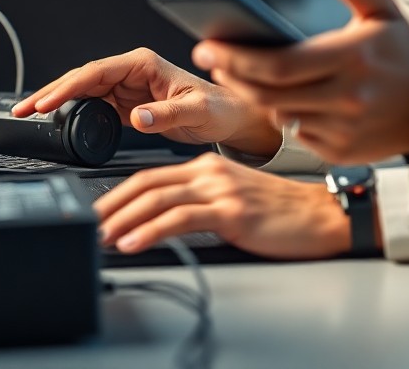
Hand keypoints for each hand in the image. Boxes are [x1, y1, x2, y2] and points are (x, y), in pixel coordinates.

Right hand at [10, 47, 281, 154]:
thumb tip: (136, 117)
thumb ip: (167, 115)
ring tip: (27, 114)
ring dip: (56, 101)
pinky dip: (70, 112)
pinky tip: (54, 120)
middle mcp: (134, 71)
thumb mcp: (197, 112)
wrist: (230, 117)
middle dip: (51, 92)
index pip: (97, 71)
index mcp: (146, 64)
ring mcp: (128, 86)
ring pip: (83, 90)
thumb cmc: (219, 108)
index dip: (67, 86)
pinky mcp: (127, 103)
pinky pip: (92, 104)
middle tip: (23, 109)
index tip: (45, 102)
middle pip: (82, 78)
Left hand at [96, 153, 354, 258]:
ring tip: (100, 237)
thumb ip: (201, 201)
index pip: (151, 174)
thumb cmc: (282, 212)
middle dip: (110, 206)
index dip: (117, 194)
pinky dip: (151, 231)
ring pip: (158, 198)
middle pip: (147, 182)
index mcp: (210, 165)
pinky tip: (133, 243)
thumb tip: (161, 224)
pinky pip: (181, 218)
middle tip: (87, 226)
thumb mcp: (234, 197)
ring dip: (122, 220)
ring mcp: (222, 189)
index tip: (97, 214)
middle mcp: (212, 171)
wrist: (322, 214)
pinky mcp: (232, 211)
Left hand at [191, 0, 408, 164]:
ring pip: (280, 116)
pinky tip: (277, 98)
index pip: (280, 64)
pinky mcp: (342, 151)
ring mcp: (344, 128)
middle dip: (234, 76)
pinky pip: (298, 136)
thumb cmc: (401, 52)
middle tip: (210, 58)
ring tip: (237, 74)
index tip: (209, 46)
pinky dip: (283, 118)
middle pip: (270, 93)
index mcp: (353, 58)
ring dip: (254, 96)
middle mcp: (348, 97)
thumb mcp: (382, 11)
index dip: (238, 58)